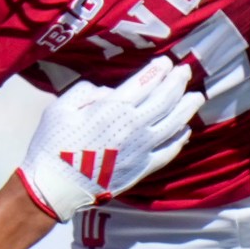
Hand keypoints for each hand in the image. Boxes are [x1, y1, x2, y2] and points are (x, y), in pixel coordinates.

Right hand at [16, 57, 205, 219]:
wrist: (56, 186)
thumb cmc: (52, 144)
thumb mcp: (61, 106)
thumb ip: (87, 92)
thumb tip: (109, 93)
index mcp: (113, 107)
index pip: (145, 82)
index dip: (159, 70)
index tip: (167, 62)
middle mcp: (134, 126)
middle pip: (165, 99)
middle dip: (178, 82)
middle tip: (186, 71)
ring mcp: (142, 149)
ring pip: (174, 124)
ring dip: (187, 108)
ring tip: (197, 97)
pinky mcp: (142, 169)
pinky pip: (168, 151)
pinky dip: (179, 138)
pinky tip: (185, 130)